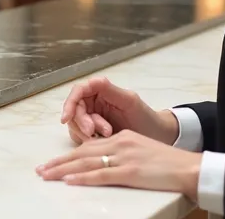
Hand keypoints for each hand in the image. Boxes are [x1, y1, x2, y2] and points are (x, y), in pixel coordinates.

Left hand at [35, 130, 201, 198]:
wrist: (189, 167)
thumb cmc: (168, 164)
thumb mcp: (141, 151)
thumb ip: (122, 154)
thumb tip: (103, 164)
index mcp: (122, 138)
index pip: (88, 147)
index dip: (68, 156)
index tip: (52, 163)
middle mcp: (120, 144)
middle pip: (82, 153)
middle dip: (58, 162)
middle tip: (40, 170)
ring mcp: (124, 158)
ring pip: (86, 163)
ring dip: (63, 170)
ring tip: (46, 175)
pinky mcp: (130, 171)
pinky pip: (101, 175)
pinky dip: (83, 178)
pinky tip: (69, 181)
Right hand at [59, 77, 177, 144]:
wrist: (157, 138)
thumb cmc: (146, 118)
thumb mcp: (130, 101)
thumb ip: (110, 90)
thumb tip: (91, 82)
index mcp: (101, 90)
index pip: (78, 92)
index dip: (69, 103)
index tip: (67, 117)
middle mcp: (94, 103)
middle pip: (74, 110)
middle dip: (82, 122)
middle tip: (94, 132)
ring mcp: (92, 118)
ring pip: (75, 125)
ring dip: (86, 133)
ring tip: (106, 136)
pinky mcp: (93, 134)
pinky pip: (81, 137)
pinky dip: (88, 141)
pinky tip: (102, 143)